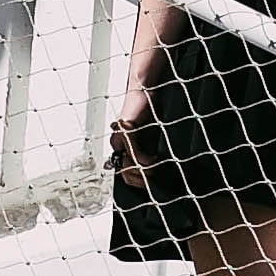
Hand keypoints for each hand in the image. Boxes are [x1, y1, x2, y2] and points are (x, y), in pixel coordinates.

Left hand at [108, 65, 155, 181]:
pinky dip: (144, 160)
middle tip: (154, 179)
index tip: (152, 185)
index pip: (125, 175)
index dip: (138, 184)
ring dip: (144, 171)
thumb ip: (148, 154)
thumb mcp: (151, 138)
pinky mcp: (125, 130)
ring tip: (156, 167)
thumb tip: (153, 175)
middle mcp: (118, 145)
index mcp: (123, 148)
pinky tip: (154, 158)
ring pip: (129, 165)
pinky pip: (133, 152)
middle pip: (125, 174)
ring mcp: (120, 138)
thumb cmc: (150, 112)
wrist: (147, 90)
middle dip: (141, 180)